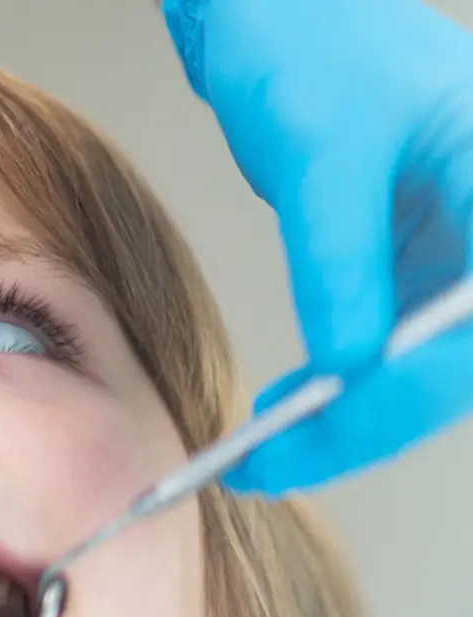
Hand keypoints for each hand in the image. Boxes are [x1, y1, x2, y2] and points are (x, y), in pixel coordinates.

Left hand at [165, 0, 472, 492]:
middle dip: (373, 422)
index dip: (411, 390)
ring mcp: (463, 248)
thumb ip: (340, 259)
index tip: (328, 425)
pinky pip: (397, 345)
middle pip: (460, 362)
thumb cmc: (311, 39)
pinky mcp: (416, 261)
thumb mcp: (322, 154)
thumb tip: (348, 366)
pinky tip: (291, 408)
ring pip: (430, 366)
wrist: (271, 6)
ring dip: (355, 417)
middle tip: (275, 466)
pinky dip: (345, 385)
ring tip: (268, 453)